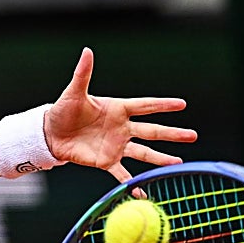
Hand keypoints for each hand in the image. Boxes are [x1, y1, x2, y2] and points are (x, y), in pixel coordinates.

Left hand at [44, 47, 197, 183]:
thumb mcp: (73, 92)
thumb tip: (87, 51)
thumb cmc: (63, 111)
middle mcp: (122, 128)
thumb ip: (83, 74)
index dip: (162, 104)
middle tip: (193, 135)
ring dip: (160, 158)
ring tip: (178, 163)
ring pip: (144, 153)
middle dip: (172, 133)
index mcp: (117, 109)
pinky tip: (144, 191)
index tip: (181, 104)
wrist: (50, 134)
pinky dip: (133, 183)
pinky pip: (123, 174)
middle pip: (152, 131)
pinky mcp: (106, 161)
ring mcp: (116, 146)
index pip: (145, 106)